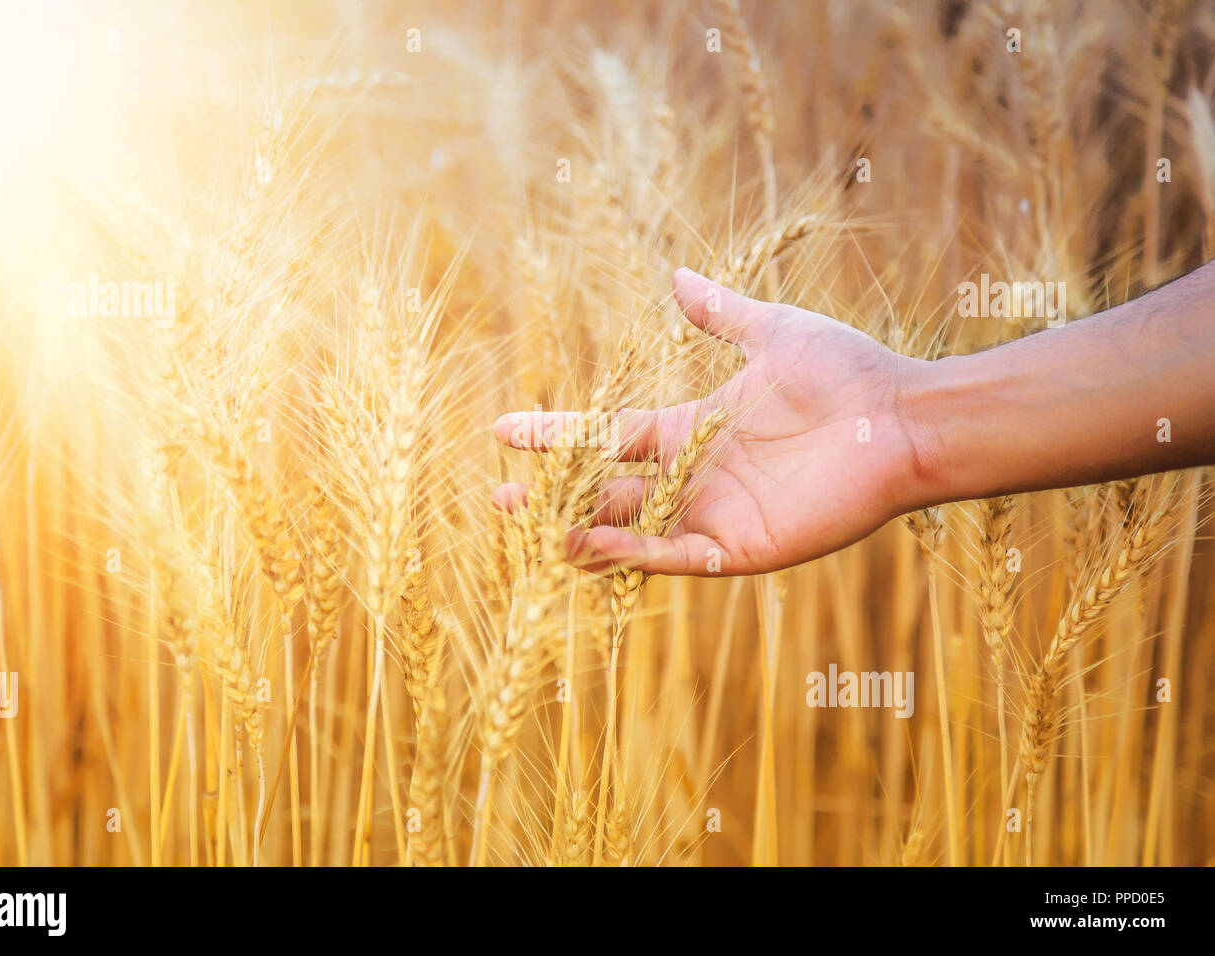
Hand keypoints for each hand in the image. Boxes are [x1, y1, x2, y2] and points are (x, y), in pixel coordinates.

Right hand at [493, 268, 931, 575]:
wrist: (901, 418)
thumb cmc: (844, 373)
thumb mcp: (772, 333)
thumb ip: (722, 314)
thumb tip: (678, 279)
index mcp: (693, 429)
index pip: (607, 434)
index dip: (557, 433)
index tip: (505, 429)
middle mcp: (696, 476)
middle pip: (606, 489)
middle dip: (552, 495)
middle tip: (500, 499)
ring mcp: (715, 514)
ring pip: (632, 529)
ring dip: (581, 533)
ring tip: (533, 532)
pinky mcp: (743, 547)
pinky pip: (676, 554)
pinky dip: (632, 552)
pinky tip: (588, 544)